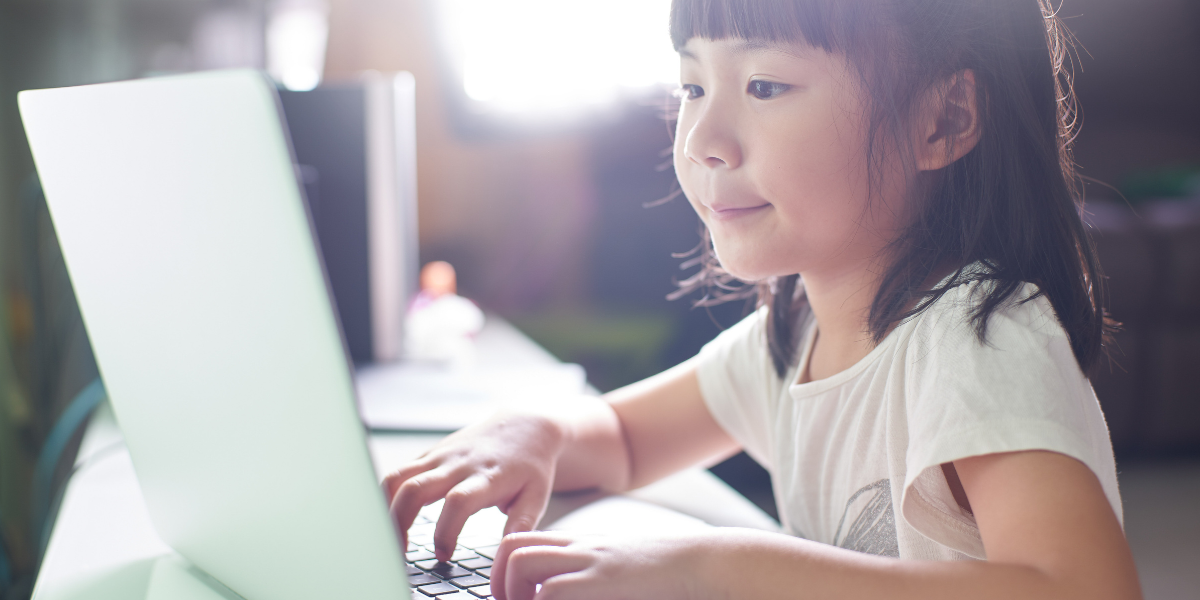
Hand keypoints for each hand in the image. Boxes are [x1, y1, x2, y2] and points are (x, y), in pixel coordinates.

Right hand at [381, 410, 566, 559]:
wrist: (523, 426)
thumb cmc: (530, 466)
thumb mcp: (536, 496)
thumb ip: (521, 524)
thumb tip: (505, 553)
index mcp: (487, 477)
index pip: (458, 502)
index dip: (445, 531)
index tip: (443, 555)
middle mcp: (459, 464)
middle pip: (414, 488)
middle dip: (399, 523)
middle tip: (400, 553)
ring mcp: (441, 456)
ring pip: (397, 477)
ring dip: (385, 508)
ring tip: (389, 537)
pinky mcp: (430, 453)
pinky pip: (399, 472)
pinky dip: (388, 496)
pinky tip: (392, 518)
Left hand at [491, 531, 711, 599]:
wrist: (705, 565)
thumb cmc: (666, 578)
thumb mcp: (620, 574)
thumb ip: (591, 581)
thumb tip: (557, 594)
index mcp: (582, 548)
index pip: (523, 544)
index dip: (504, 573)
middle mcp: (579, 550)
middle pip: (511, 547)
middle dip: (497, 582)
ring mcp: (589, 563)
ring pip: (520, 562)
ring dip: (512, 594)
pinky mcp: (602, 581)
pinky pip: (550, 593)